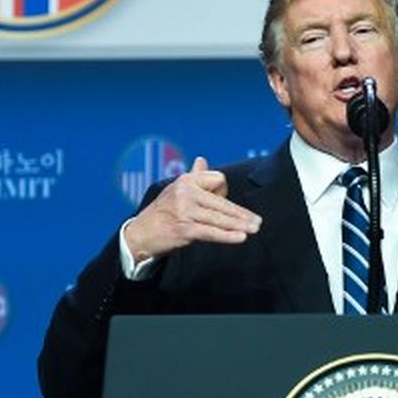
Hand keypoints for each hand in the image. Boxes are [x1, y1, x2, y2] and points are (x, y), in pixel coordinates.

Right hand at [122, 157, 260, 261]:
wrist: (140, 234)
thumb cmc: (163, 212)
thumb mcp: (177, 190)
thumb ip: (194, 176)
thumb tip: (202, 159)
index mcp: (186, 181)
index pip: (218, 180)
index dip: (224, 191)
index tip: (225, 204)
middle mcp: (185, 193)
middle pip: (221, 202)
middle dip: (241, 213)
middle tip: (257, 222)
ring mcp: (184, 211)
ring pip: (219, 218)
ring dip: (239, 225)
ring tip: (254, 229)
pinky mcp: (184, 230)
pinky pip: (211, 232)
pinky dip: (227, 236)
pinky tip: (240, 237)